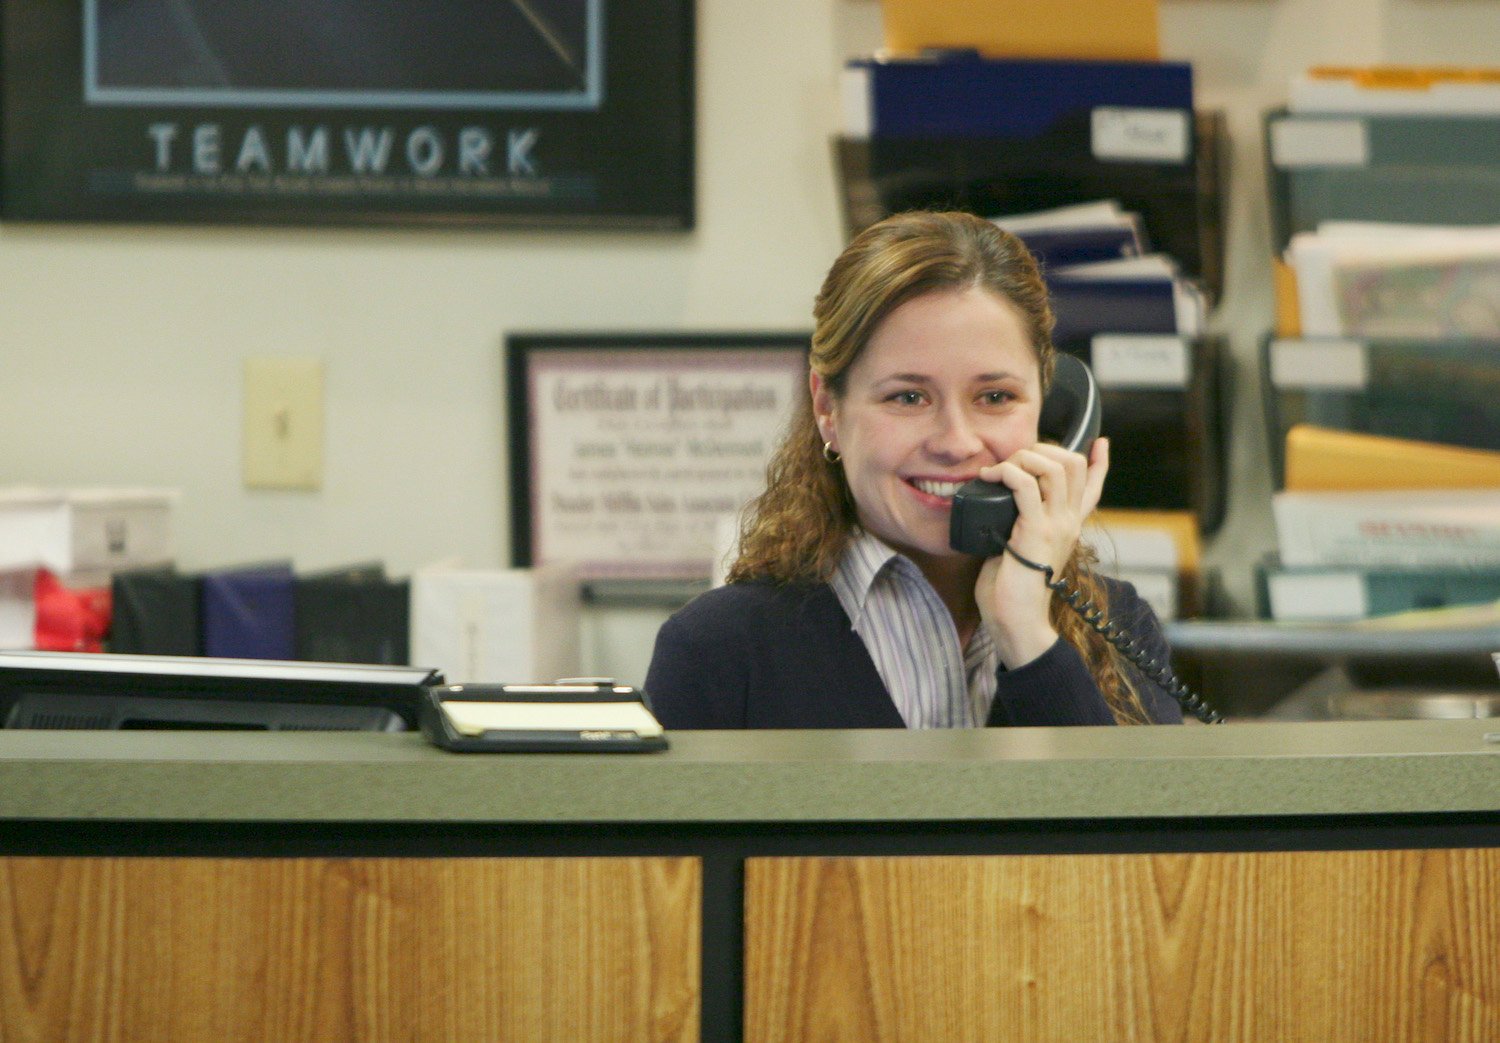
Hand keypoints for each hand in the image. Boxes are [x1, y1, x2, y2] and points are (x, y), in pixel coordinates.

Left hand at [974, 437, 1108, 666]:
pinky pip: (1025, 485)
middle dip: (1042, 450)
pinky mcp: (1036, 532)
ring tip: (1000, 469)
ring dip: (1024, 458)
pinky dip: (1007, 472)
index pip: (1094, 486)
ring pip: (1055, 467)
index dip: (1099, 461)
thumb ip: (1020, 526)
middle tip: (1014, 462)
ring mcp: (1056, 525)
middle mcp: (1069, 522)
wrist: (1017, 622)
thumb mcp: (1020, 549)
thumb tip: (996, 505)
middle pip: (1074, 464)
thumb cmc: (1011, 590)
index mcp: (1069, 526)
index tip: (1100, 442)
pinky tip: (991, 477)